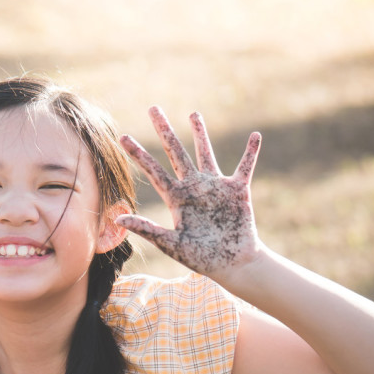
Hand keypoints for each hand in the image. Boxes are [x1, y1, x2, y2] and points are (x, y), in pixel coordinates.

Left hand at [117, 108, 261, 276]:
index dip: (138, 154)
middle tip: (153, 108)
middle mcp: (194, 187)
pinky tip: (255, 136)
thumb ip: (147, 229)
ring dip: (200, 133)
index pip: (153, 171)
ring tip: (193, 113)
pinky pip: (245, 166)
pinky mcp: (238, 190)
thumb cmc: (201, 258)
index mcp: (176, 198)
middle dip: (164, 130)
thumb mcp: (171, 244)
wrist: (232, 264)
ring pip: (205, 152)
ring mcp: (216, 186)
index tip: (122, 137)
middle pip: (175, 152)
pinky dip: (251, 152)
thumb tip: (118, 219)